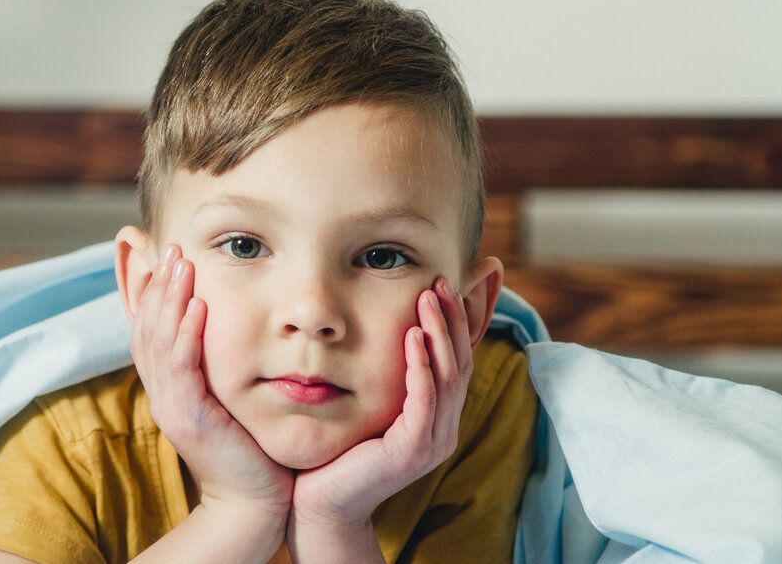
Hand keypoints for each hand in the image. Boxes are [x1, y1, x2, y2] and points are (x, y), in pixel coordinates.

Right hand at [130, 243, 294, 522]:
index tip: (162, 256)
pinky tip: (196, 307)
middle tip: (171, 247)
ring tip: (181, 264)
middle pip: (148, 328)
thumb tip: (224, 327)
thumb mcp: (227, 397)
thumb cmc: (248, 446)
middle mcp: (162, 392)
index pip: (150, 330)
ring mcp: (171, 405)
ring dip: (170, 299)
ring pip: (159, 342)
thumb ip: (219, 364)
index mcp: (169, 386)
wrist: (252, 501)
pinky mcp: (189, 417)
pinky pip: (182, 368)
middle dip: (159, 285)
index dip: (152, 292)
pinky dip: (186, 334)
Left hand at [289, 276, 472, 532]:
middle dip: (454, 317)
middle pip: (461, 361)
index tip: (452, 282)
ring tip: (428, 297)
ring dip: (439, 333)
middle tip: (442, 280)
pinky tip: (412, 337)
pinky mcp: (414, 451)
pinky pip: (424, 401)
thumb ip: (384, 371)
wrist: (319, 500)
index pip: (459, 357)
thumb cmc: (338, 447)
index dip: (461, 319)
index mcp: (437, 413)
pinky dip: (421, 367)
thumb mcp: (369, 401)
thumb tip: (386, 325)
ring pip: (449, 376)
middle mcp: (443, 426)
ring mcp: (433, 440)